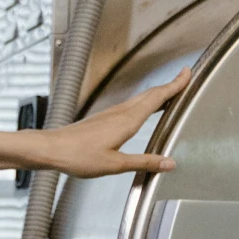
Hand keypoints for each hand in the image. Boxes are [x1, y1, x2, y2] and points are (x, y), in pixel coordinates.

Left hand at [28, 69, 188, 178]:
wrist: (50, 149)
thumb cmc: (77, 156)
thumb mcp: (115, 165)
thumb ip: (144, 162)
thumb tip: (168, 163)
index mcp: (127, 121)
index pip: (157, 98)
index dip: (174, 85)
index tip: (187, 73)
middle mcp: (120, 113)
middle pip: (150, 94)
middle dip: (169, 86)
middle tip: (184, 78)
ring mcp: (110, 114)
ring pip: (139, 99)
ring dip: (157, 93)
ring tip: (169, 93)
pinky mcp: (102, 119)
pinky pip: (129, 106)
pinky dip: (143, 103)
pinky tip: (140, 111)